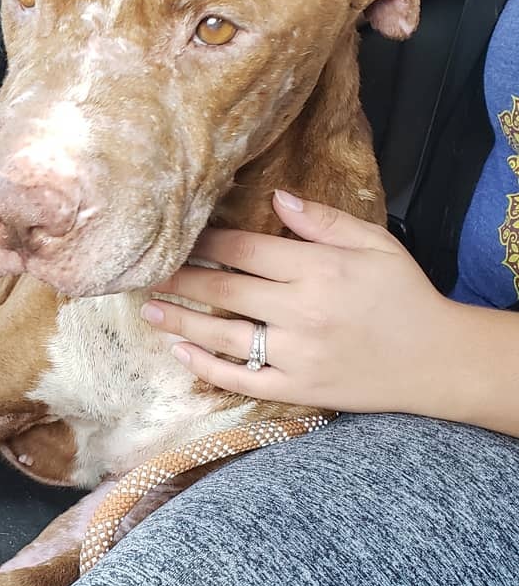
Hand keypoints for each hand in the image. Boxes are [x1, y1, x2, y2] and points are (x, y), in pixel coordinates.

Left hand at [142, 190, 460, 414]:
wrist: (438, 360)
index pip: (245, 251)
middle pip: (225, 290)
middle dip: (181, 279)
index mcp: (319, 270)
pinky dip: (206, 368)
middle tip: (147, 272)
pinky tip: (180, 352)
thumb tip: (275, 196)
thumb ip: (323, 220)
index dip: (205, 243)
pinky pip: (241, 380)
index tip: (178, 237)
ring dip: (181, 321)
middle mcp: (302, 312)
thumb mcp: (375, 243)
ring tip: (150, 310)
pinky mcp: (297, 389)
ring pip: (223, 335)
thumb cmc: (404, 294)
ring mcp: (297, 355)